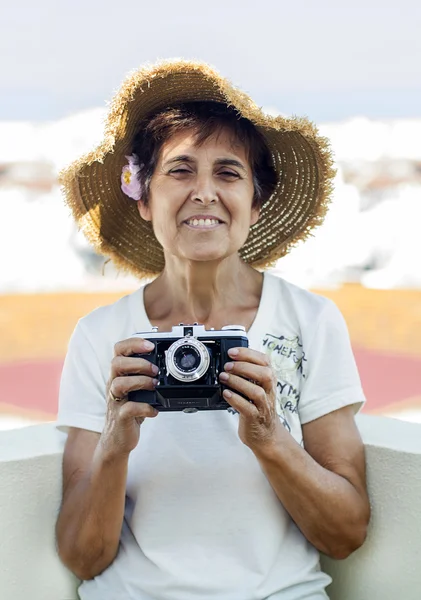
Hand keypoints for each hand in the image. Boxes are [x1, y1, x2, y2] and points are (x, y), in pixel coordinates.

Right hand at [102, 337, 158, 457]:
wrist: (118, 439)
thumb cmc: (130, 410)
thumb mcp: (138, 389)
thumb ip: (147, 375)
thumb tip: (169, 363)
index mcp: (119, 374)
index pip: (119, 350)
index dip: (133, 343)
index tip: (150, 345)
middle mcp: (114, 384)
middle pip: (116, 363)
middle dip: (138, 362)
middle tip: (155, 370)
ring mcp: (115, 401)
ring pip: (119, 384)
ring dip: (140, 381)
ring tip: (155, 385)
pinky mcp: (120, 417)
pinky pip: (129, 408)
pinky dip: (145, 407)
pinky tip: (154, 409)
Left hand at [219, 347, 281, 451]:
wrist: (266, 435)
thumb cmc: (258, 407)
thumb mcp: (257, 387)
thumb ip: (249, 374)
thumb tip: (230, 359)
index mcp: (269, 380)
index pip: (264, 361)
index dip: (248, 353)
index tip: (232, 352)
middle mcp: (269, 391)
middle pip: (265, 374)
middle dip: (244, 367)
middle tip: (228, 366)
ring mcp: (263, 406)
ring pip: (256, 391)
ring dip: (238, 382)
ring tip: (223, 377)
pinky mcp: (255, 418)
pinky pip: (247, 408)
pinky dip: (235, 399)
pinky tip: (226, 393)